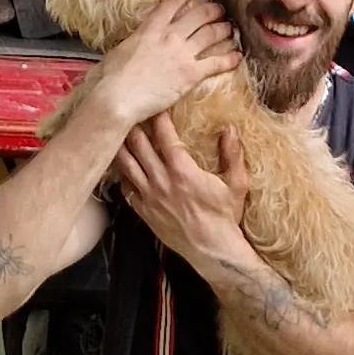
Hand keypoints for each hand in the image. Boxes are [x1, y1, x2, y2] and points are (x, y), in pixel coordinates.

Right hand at [89, 0, 241, 132]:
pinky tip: (237, 56)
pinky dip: (229, 59)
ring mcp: (182, 54)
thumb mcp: (119, 50)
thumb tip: (133, 45)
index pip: (172, 1)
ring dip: (224, 30)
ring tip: (230, 29)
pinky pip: (216, 63)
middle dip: (213, 10)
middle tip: (219, 10)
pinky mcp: (190, 74)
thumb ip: (133, 43)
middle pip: (200, 15)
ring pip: (212, 34)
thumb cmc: (109, 77)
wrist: (116, 97)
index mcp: (150, 28)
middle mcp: (170, 36)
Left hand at [114, 117, 250, 276]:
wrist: (212, 251)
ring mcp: (148, 197)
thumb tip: (230, 128)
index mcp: (182, 171)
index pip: (163, 136)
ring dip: (121, 146)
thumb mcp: (236, 184)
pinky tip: (122, 165)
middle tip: (131, 110)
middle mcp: (160, 181)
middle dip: (133, 125)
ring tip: (116, 131)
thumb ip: (233, 154)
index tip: (155, 103)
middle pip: (137, 146)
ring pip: (126, 165)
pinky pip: (125, 188)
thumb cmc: (225, 217)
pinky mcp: (143, 212)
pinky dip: (122, 174)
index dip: (157, 117)